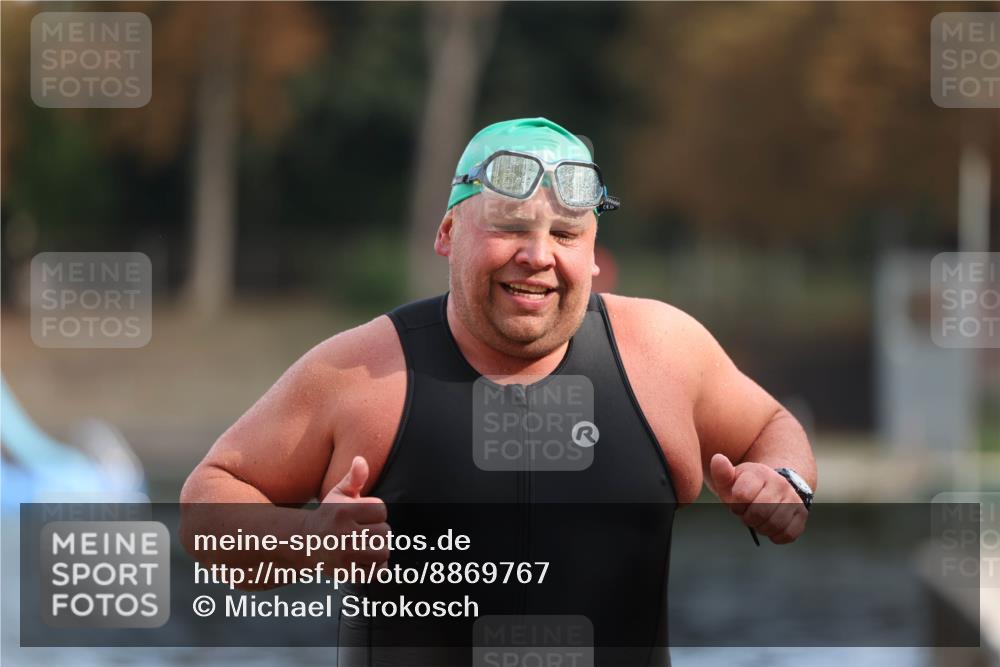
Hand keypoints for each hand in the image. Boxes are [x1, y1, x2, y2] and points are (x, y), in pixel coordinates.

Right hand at [302, 456, 390, 570]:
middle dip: (378, 530)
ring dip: (379, 549)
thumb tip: (361, 459)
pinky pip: (378, 572)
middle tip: (363, 531)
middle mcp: (342, 534)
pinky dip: (377, 567)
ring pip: (384, 551)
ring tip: (366, 544)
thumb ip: (354, 477)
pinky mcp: (347, 573)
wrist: (306, 544)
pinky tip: (365, 559)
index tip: (364, 515)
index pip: (381, 510)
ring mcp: (344, 556)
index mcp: (343, 511)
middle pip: (385, 532)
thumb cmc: (329, 516)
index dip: (376, 512)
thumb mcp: (338, 494)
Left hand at [709, 453, 807, 544]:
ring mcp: (794, 499)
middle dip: (748, 518)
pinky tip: (771, 526)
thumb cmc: (748, 487)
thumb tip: (717, 459)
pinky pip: (788, 534)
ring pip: (774, 525)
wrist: (775, 486)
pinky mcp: (802, 515)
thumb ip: (721, 473)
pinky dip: (776, 536)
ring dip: (761, 528)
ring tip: (759, 520)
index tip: (738, 503)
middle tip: (748, 514)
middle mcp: (780, 484)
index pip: (742, 495)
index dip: (736, 505)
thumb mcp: (732, 479)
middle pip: (758, 513)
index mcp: (760, 473)